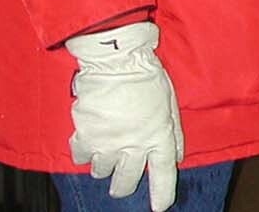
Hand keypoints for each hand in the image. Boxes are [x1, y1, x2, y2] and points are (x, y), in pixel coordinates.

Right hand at [65, 22, 183, 211]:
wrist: (116, 60)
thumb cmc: (147, 76)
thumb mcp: (170, 102)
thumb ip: (173, 133)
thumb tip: (177, 155)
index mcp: (159, 136)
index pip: (163, 173)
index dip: (162, 193)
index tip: (159, 207)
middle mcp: (134, 145)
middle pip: (126, 181)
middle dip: (123, 186)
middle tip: (120, 185)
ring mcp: (108, 143)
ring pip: (101, 171)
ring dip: (103, 165)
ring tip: (106, 151)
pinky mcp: (85, 135)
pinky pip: (81, 157)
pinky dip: (84, 152)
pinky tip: (89, 140)